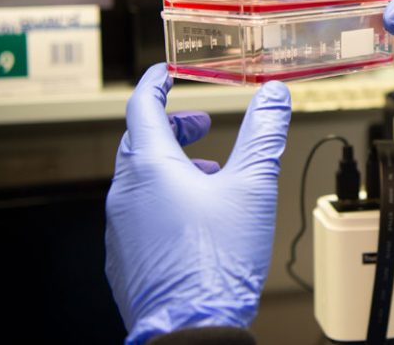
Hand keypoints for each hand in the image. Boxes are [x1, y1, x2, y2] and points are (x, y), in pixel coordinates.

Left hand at [106, 64, 291, 344]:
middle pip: (139, 142)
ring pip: (140, 180)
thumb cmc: (216, 262)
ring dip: (172, 166)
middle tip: (199, 124)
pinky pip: (138, 214)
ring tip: (209, 173)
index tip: (165, 73)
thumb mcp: (253, 186)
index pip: (141, 107)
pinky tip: (195, 218)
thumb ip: (263, 134)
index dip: (155, 84)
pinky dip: (163, 200)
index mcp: (150, 168)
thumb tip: (273, 96)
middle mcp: (126, 195)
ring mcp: (120, 229)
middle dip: (172, 127)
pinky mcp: (125, 258)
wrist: (190, 329)